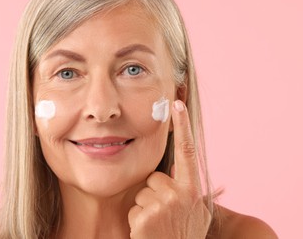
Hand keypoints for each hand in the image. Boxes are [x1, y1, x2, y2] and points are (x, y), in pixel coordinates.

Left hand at [128, 100, 210, 238]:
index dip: (183, 126)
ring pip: (143, 191)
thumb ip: (186, 186)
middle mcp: (181, 194)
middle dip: (155, 192)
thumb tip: (174, 165)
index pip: (187, 151)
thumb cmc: (183, 234)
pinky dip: (138, 219)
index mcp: (193, 189)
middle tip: (164, 214)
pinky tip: (149, 231)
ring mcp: (163, 205)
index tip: (176, 104)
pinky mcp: (146, 217)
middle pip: (154, 176)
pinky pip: (134, 207)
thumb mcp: (195, 209)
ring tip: (158, 223)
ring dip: (146, 206)